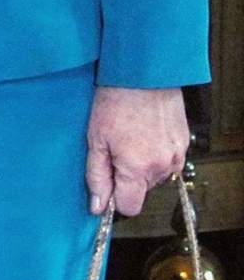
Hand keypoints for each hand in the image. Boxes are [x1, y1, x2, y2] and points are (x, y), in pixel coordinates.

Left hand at [85, 85, 189, 216]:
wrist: (143, 71)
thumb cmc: (115, 99)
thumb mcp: (95, 138)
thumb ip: (97, 176)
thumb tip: (97, 206)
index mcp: (137, 169)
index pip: (129, 207)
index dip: (115, 196)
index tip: (107, 179)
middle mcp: (161, 167)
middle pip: (142, 190)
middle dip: (128, 176)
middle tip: (116, 147)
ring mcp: (176, 156)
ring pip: (156, 176)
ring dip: (143, 164)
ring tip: (131, 135)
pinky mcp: (183, 144)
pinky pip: (168, 160)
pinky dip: (156, 152)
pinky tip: (145, 131)